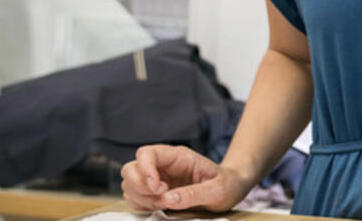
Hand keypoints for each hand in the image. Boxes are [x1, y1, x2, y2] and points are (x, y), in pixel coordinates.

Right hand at [120, 144, 248, 212]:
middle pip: (131, 169)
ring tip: (164, 204)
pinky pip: (135, 198)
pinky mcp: (155, 193)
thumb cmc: (227, 185)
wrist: (231, 190)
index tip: (157, 187)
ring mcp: (157, 179)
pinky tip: (159, 208)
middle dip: (140, 186)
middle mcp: (163, 166)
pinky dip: (141, 205)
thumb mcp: (218, 189)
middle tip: (161, 198)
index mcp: (178, 157)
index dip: (145, 170)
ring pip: (130, 184)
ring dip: (141, 198)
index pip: (147, 153)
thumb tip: (168, 199)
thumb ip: (195, 193)